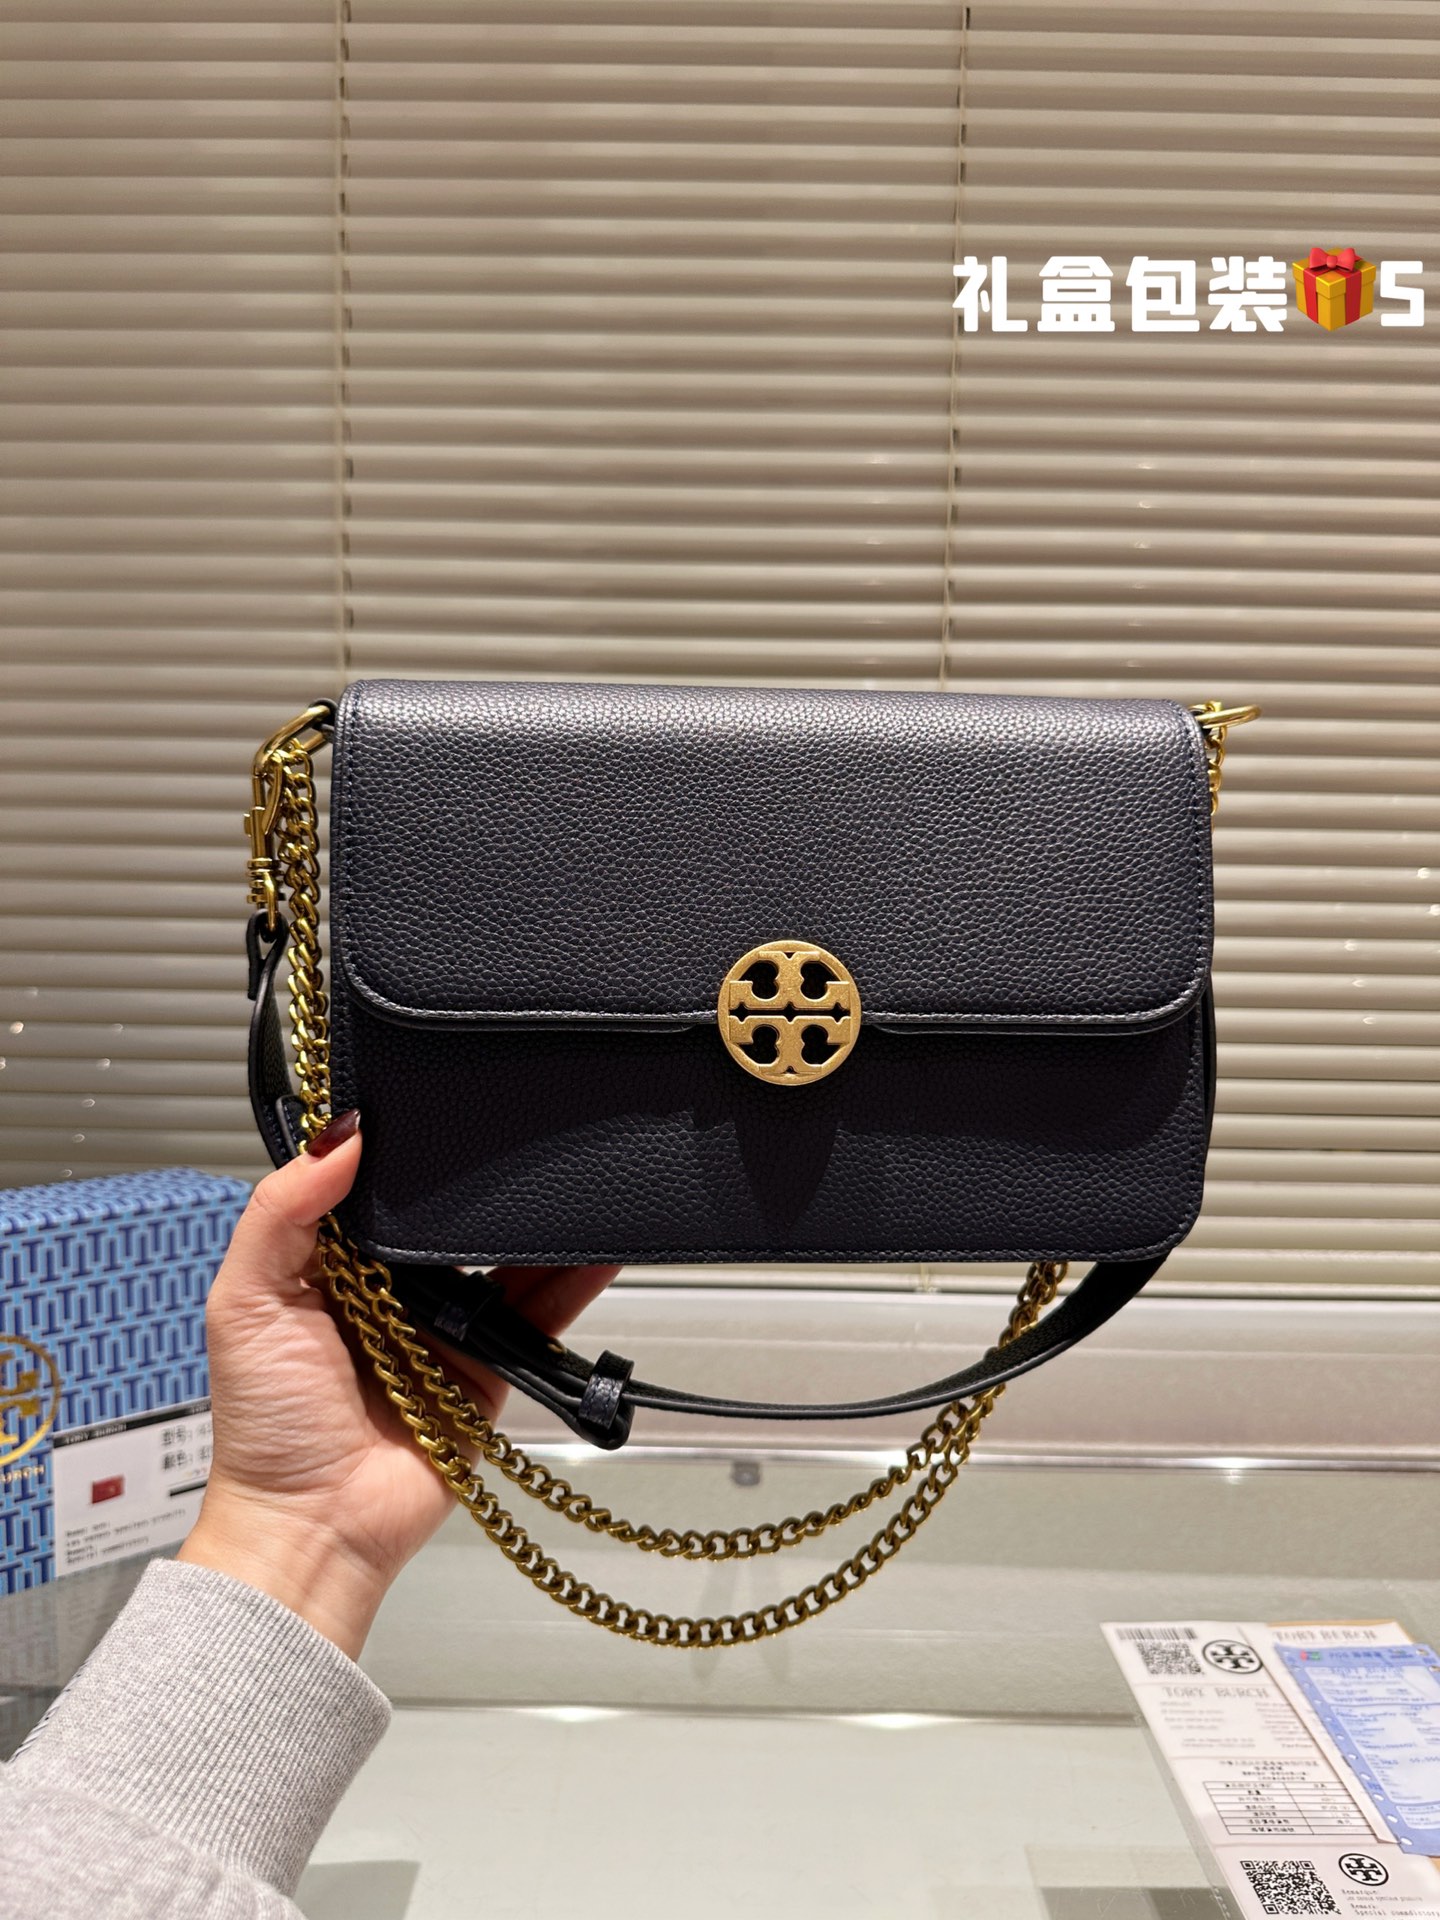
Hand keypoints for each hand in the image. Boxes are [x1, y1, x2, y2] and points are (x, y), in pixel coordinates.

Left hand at [178, 1110, 618, 1656]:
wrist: (315, 1524)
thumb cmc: (265, 1427)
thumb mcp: (244, 1301)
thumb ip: (281, 1212)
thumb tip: (338, 1137)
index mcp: (327, 1264)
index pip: (371, 1187)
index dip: (395, 1152)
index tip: (425, 1111)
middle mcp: (389, 1290)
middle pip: (444, 1218)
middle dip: (473, 1186)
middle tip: (502, 1143)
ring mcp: (442, 1326)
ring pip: (500, 1258)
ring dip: (531, 1225)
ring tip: (561, 1182)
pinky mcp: (488, 1366)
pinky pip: (536, 1315)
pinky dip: (572, 1282)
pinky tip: (593, 1249)